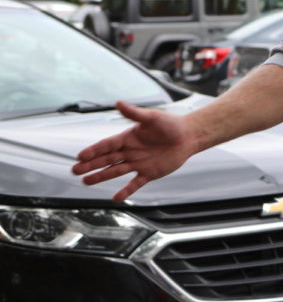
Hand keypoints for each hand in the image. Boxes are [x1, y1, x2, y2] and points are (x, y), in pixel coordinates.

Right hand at [71, 101, 198, 201]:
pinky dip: (126, 191)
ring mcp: (138, 163)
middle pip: (106, 159)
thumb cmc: (170, 124)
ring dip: (101, 176)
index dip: (94, 150)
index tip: (80, 156)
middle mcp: (130, 151)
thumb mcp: (152, 117)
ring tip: (86, 182)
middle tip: (75, 171)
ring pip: (116, 171)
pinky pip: (135, 184)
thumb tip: (118, 102)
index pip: (107, 145)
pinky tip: (116, 198)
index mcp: (128, 138)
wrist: (188, 136)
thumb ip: (134, 113)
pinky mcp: (149, 173)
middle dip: (91, 165)